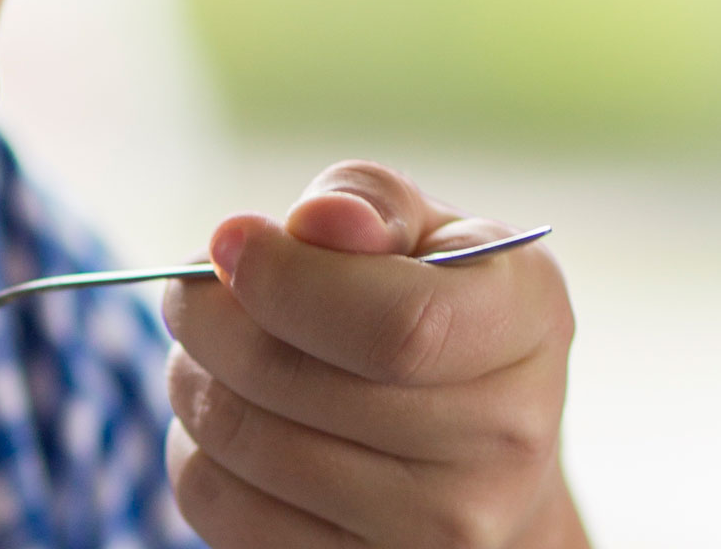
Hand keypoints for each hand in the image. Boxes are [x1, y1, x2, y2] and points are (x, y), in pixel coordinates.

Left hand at [162, 161, 586, 547]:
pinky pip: (221, 507)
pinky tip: (231, 418)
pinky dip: (197, 451)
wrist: (480, 456)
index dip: (284, 279)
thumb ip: (370, 204)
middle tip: (194, 294)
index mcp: (526, 323)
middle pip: (296, 382)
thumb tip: (317, 223)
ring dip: (193, 380)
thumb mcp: (424, 231)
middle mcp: (504, 441)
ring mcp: (440, 528)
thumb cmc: (434, 311)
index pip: (396, 326)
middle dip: (210, 320)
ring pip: (245, 442)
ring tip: (209, 352)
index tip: (229, 241)